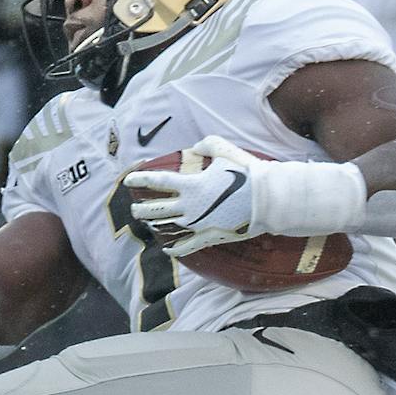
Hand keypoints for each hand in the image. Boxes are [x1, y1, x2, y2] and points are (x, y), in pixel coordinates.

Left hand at [126, 136, 257, 256]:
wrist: (267, 199)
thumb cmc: (246, 172)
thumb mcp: (224, 149)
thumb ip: (206, 145)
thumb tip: (197, 147)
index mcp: (191, 185)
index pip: (158, 182)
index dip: (141, 180)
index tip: (128, 180)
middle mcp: (190, 206)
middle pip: (157, 208)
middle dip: (142, 209)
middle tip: (134, 209)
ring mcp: (199, 224)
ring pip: (169, 227)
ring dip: (154, 225)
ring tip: (146, 224)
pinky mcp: (211, 236)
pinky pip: (188, 246)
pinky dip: (176, 249)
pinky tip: (167, 249)